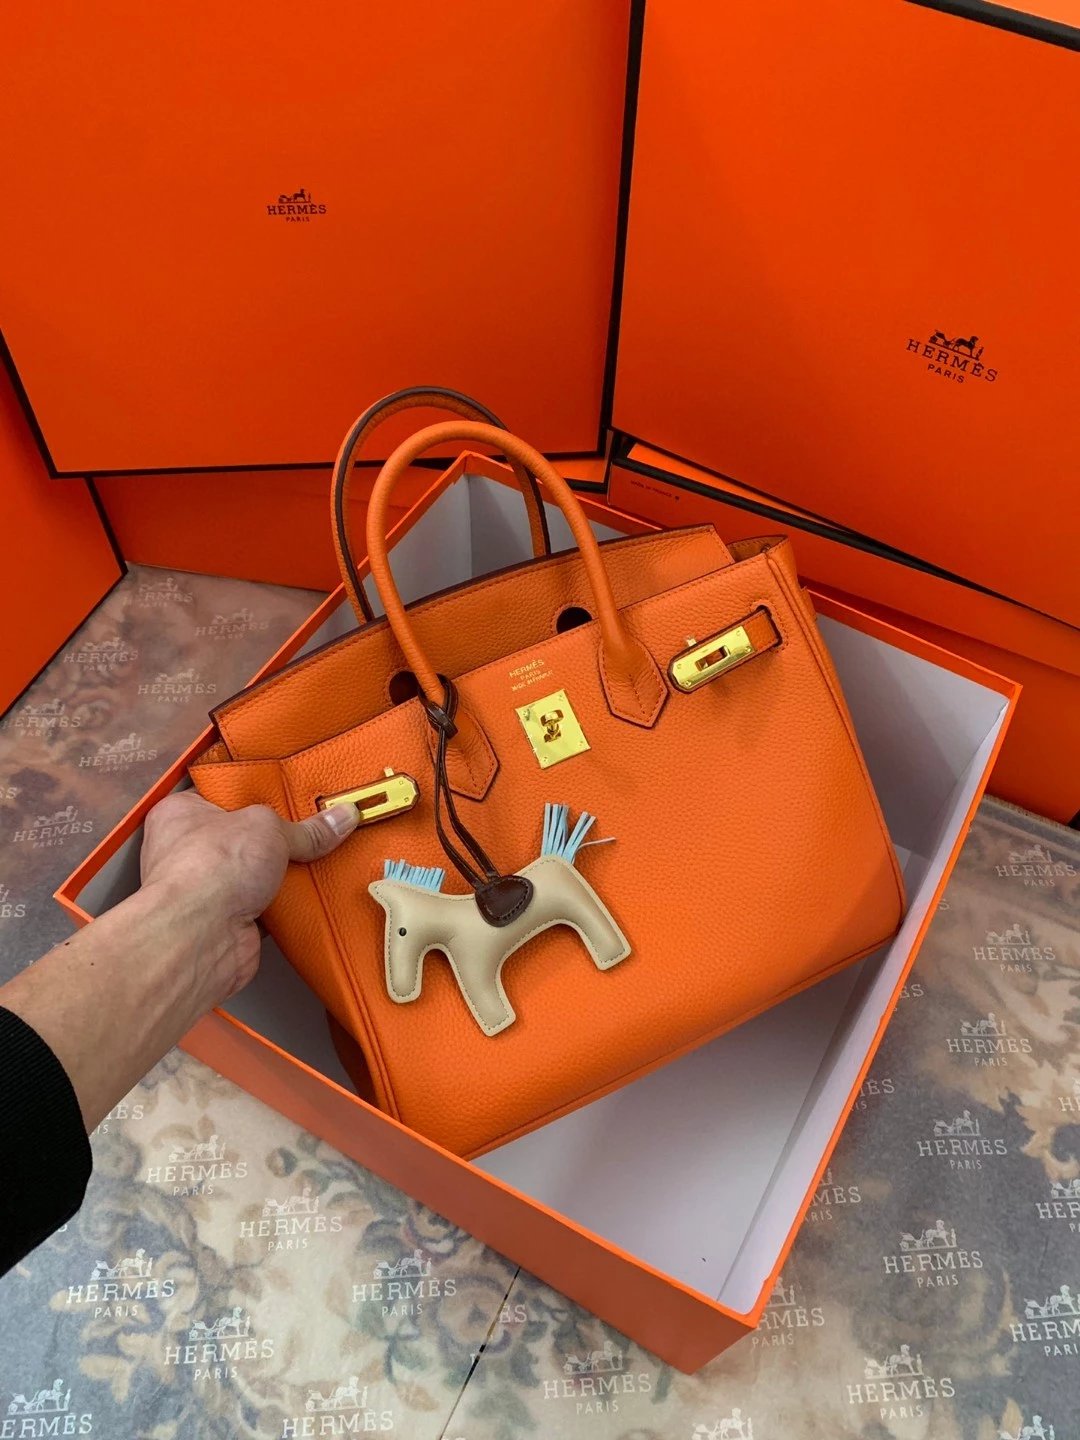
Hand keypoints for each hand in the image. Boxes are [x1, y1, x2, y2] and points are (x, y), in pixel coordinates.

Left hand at [140, 790, 358, 1005]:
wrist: (200, 937)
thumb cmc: (206, 872)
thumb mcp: (268, 828)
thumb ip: (305, 828)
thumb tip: (336, 818)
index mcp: (184, 814)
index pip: (224, 796)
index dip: (258, 794)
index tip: (290, 793)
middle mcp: (191, 850)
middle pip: (247, 836)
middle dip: (279, 837)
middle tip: (311, 826)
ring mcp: (210, 887)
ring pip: (259, 872)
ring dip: (284, 872)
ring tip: (316, 857)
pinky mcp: (229, 918)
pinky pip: (268, 904)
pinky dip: (287, 902)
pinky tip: (308, 892)